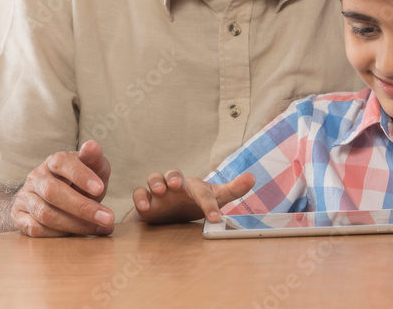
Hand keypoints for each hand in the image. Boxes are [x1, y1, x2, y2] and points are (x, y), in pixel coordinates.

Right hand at [10, 140, 114, 236]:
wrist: (51, 199)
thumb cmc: (78, 183)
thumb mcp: (91, 170)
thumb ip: (94, 160)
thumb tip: (92, 145)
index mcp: (53, 162)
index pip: (62, 162)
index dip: (80, 175)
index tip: (100, 189)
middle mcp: (36, 177)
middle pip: (52, 191)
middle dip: (82, 207)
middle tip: (108, 217)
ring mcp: (25, 197)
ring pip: (45, 214)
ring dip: (75, 225)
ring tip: (100, 228)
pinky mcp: (19, 217)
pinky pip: (35, 229)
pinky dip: (58, 235)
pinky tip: (77, 235)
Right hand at [132, 169, 254, 223]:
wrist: (169, 211)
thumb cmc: (194, 202)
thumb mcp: (214, 198)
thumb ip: (233, 189)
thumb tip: (253, 177)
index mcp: (194, 187)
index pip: (203, 192)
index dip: (209, 205)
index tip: (215, 218)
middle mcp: (176, 185)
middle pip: (174, 173)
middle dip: (174, 177)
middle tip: (176, 184)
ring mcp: (160, 191)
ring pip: (155, 178)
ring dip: (156, 182)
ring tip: (159, 191)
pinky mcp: (146, 199)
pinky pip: (139, 193)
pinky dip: (140, 197)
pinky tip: (143, 207)